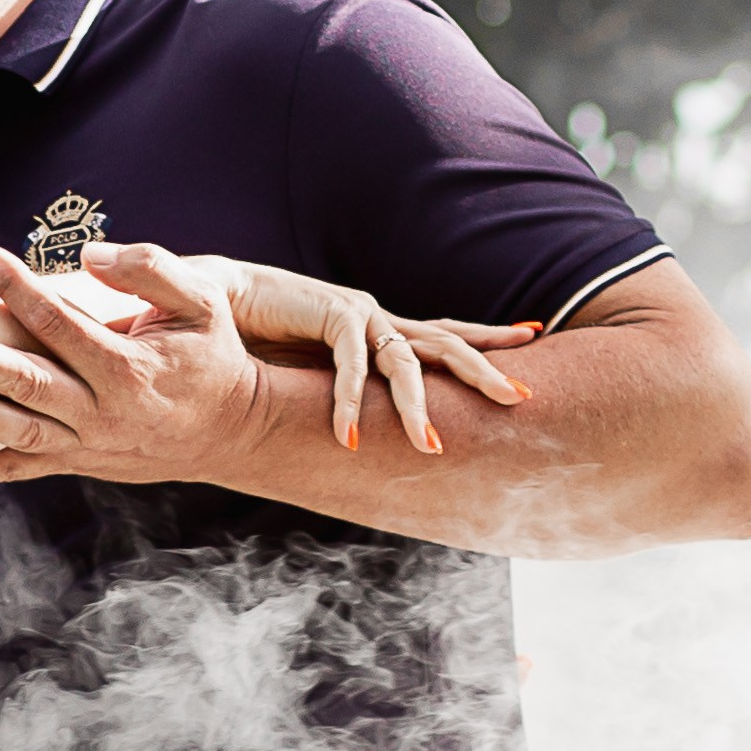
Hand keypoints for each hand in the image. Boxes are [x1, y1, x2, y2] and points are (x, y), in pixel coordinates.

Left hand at [0, 243, 271, 486]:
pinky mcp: (81, 463)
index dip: (20, 289)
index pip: (62, 323)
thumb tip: (92, 254)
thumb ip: (151, 270)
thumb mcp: (203, 302)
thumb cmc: (213, 356)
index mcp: (129, 366)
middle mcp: (106, 411)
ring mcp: (91, 444)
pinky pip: (27, 469)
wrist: (234, 431)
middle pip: (34, 385)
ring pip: (25, 433)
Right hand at [176, 254, 538, 457]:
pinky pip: (350, 364)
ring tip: (432, 449)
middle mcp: (380, 320)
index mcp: (382, 330)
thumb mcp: (315, 372)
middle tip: (523, 399)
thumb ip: (343, 392)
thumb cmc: (262, 339)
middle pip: (448, 345)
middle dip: (486, 372)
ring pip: (406, 363)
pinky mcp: (330, 314)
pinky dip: (350, 402)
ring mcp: (358, 315)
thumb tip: (365, 435)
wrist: (217, 301)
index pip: (447, 334)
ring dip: (418, 410)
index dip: (488, 338)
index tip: (533, 336)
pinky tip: (350, 437)